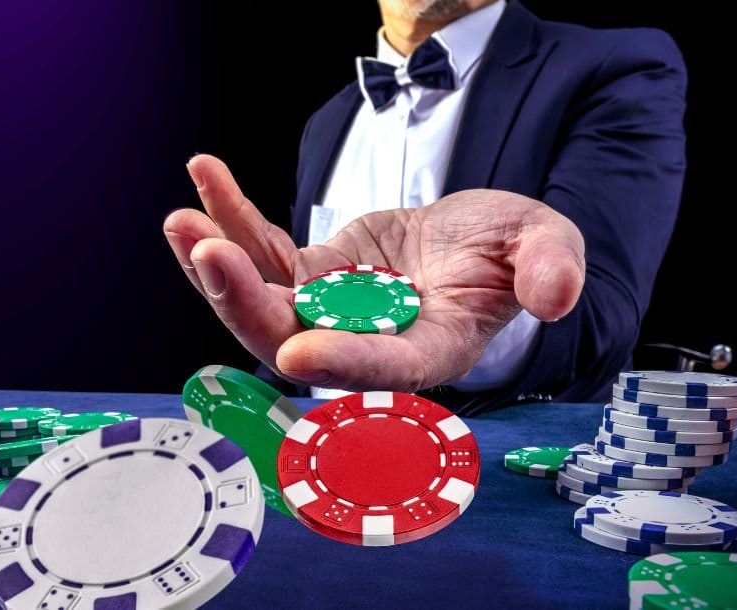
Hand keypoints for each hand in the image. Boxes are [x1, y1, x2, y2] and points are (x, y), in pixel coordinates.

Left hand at [164, 154, 584, 391]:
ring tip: (181, 219)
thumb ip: (550, 266)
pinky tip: (205, 176)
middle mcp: (366, 342)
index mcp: (428, 350)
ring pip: (260, 299)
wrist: (470, 244)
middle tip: (206, 251)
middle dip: (244, 302)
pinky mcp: (309, 275)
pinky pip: (260, 250)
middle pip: (294, 338)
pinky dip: (231, 216)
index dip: (344, 362)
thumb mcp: (544, 246)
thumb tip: (555, 293)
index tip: (298, 351)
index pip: (384, 367)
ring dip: (215, 264)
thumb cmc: (509, 251)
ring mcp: (329, 309)